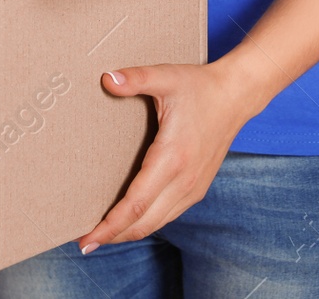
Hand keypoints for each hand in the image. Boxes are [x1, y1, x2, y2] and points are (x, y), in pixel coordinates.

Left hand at [76, 61, 267, 251]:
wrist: (235, 96)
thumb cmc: (199, 87)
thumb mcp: (166, 76)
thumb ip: (136, 78)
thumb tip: (107, 78)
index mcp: (172, 158)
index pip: (135, 205)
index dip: (109, 226)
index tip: (85, 238)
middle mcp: (183, 181)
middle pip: (142, 223)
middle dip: (111, 237)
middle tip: (82, 242)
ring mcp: (192, 188)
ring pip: (156, 224)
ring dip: (127, 233)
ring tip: (100, 236)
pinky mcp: (196, 188)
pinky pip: (167, 215)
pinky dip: (144, 224)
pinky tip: (128, 221)